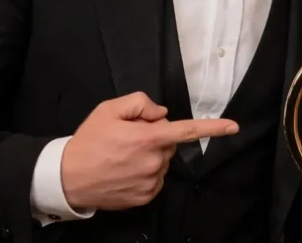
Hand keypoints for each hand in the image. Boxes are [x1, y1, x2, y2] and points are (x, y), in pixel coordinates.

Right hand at [61, 92, 238, 210]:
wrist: (67, 178)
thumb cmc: (88, 141)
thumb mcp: (109, 110)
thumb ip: (140, 103)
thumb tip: (161, 114)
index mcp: (148, 138)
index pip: (188, 131)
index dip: (213, 128)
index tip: (234, 127)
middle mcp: (154, 162)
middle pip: (169, 143)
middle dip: (156, 138)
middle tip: (129, 139)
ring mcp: (150, 182)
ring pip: (162, 162)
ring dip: (150, 156)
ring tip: (122, 157)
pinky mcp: (145, 197)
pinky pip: (155, 179)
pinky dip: (145, 173)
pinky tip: (125, 171)